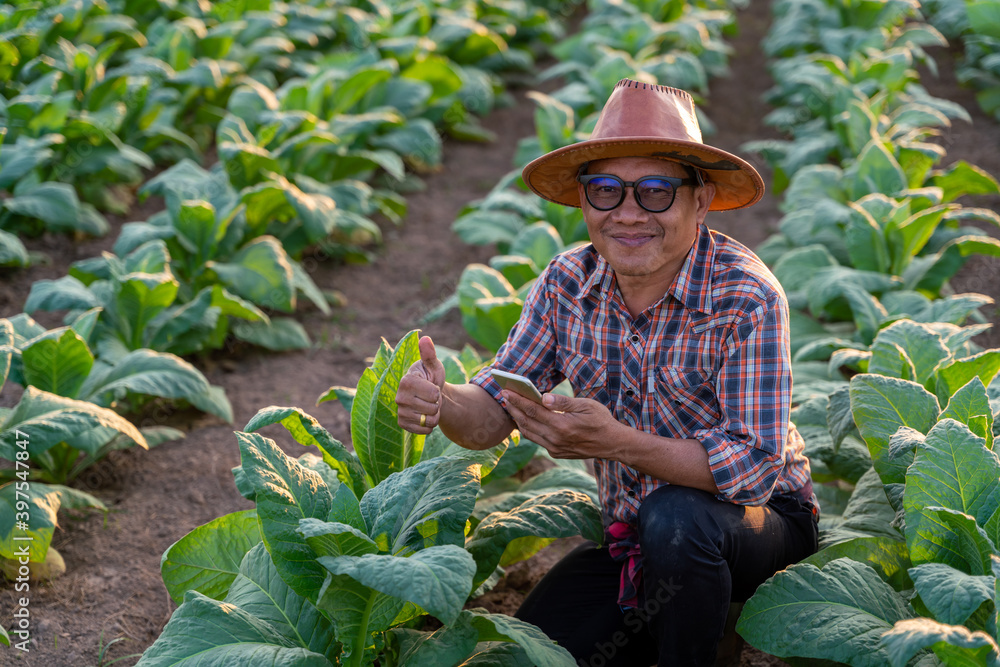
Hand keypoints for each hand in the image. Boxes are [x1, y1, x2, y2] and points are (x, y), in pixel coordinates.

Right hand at [396, 336, 445, 433]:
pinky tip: (425, 415)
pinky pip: (425, 431)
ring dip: (434, 414)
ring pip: (430, 420)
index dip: (437, 391)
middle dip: (437, 404)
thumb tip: (425, 338)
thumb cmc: (431, 377)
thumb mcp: (433, 365)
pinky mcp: (402, 424)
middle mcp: (399, 397)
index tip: (431, 386)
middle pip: (432, 408)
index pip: (433, 394)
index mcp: (406, 381)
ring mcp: (400, 411)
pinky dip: (430, 426)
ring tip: (428, 405)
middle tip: (430, 397)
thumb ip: (429, 354)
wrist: (428, 395)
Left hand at [501, 390, 621, 459]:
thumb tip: (544, 397)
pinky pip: (537, 440)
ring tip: (512, 407)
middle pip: (526, 423)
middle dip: (514, 409)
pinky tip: (525, 420)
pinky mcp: (556, 453)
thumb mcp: (586, 405)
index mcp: (562, 426)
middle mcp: (555, 439)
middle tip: (505, 397)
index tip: (506, 392)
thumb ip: (563, 402)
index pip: (533, 411)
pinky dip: (528, 429)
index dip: (518, 401)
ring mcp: (555, 448)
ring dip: (518, 420)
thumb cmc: (601, 420)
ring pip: (529, 433)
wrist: (612, 444)